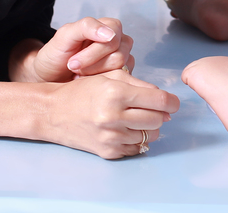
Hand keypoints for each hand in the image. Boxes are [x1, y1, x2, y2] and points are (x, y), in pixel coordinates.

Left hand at [31, 17, 134, 82]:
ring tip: (79, 73)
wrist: (50, 75)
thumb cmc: (57, 53)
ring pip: (119, 69)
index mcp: (109, 26)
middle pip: (118, 56)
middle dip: (91, 64)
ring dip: (94, 74)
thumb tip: (110, 34)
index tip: (73, 61)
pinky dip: (100, 82)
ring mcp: (123, 59)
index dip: (93, 52)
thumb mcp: (65, 35)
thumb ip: (86, 27)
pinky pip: (119, 81)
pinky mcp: (122, 75)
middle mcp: (120, 41)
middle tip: (74, 67)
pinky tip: (87, 80)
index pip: (113, 39)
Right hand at [43, 69, 179, 158]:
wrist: (54, 112)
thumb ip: (140, 85)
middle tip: (153, 109)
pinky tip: (126, 130)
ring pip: (149, 136)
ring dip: (149, 128)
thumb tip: (165, 102)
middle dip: (160, 114)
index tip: (173, 102)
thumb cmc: (83, 91)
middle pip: (157, 120)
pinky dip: (136, 140)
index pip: (159, 100)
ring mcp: (110, 137)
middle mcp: (113, 116)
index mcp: (116, 93)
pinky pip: (136, 149)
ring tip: (136, 119)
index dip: (172, 101)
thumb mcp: (110, 76)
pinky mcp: (108, 152)